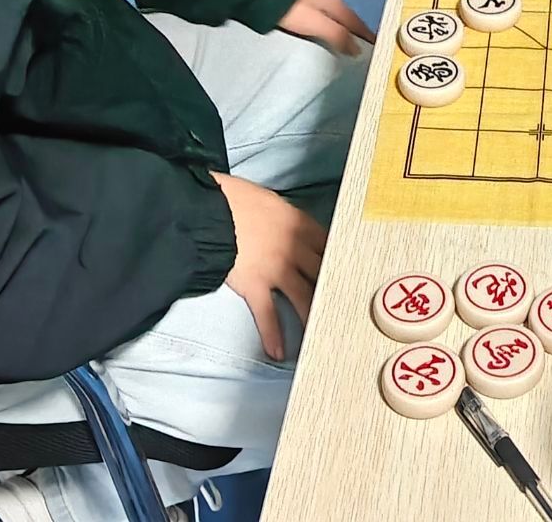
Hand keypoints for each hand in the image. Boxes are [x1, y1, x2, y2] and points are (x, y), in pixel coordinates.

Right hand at [211, 173, 326, 360]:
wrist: (207, 208)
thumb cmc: (233, 198)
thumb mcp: (267, 199)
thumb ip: (283, 215)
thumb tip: (284, 223)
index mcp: (299, 222)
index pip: (329, 244)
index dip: (337, 260)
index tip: (345, 272)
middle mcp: (295, 247)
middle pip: (322, 272)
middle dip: (332, 289)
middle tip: (343, 307)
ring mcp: (277, 268)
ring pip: (303, 297)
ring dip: (311, 317)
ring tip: (319, 334)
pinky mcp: (255, 285)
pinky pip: (268, 313)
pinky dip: (273, 335)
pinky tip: (278, 352)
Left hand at [279, 0, 374, 54]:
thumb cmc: (291, 8)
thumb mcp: (316, 23)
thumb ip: (337, 35)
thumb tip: (357, 49)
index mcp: (336, 4)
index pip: (357, 23)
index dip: (367, 35)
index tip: (378, 45)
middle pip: (350, 16)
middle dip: (359, 28)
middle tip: (366, 42)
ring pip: (339, 11)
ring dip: (346, 23)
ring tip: (350, 35)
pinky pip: (328, 9)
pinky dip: (334, 18)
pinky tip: (329, 23)